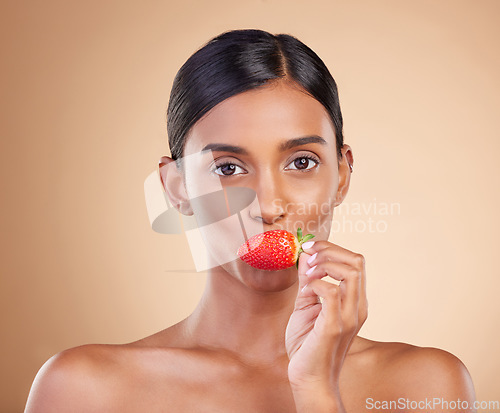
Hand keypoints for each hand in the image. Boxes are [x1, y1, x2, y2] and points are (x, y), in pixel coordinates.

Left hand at [285, 240, 367, 392]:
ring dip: (324, 264)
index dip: (332, 247)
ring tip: (307, 274)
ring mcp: (349, 316)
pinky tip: (305, 291)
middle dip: (329, 250)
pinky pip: (332, 292)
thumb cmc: (307, 343)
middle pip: (357, 261)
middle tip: (308, 256)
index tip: (309, 248)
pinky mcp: (335, 326)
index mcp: (354, 300)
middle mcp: (357, 306)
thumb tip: (305, 255)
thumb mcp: (306, 304)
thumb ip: (308, 280)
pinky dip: (316, 283)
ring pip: (350, 272)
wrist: (309, 377)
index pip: (355, 261)